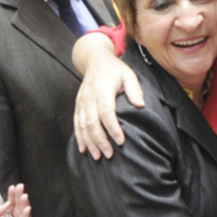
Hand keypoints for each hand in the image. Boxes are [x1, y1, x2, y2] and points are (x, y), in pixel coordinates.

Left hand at [0, 183, 30, 216]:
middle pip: (18, 208)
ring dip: (24, 205)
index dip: (12, 196)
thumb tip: (7, 202)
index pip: (10, 204)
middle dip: (19, 197)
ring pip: (22, 216)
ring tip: (24, 196)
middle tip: (21, 187)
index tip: (14, 187)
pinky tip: (26, 210)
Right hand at [72, 35, 144, 159]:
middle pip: (92, 122)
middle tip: (109, 154)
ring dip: (90, 142)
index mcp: (103, 90)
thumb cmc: (114, 69)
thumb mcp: (128, 74)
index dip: (112, 128)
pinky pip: (76, 123)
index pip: (106, 111)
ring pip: (82, 125)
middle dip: (100, 140)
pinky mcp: (78, 105)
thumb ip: (134, 89)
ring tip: (98, 156)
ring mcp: (82, 102)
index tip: (121, 141)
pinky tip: (84, 149)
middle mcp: (90, 97)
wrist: (94, 60)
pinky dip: (79, 137)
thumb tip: (141, 104)